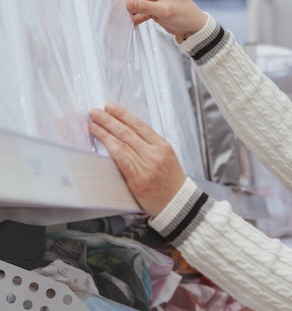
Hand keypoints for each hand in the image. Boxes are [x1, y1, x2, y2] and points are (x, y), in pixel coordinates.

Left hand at [88, 102, 186, 216]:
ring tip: (93, 123)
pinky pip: (121, 159)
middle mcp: (154, 154)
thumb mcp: (167, 157)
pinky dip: (111, 147)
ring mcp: (146, 166)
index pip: (140, 125)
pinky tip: (102, 140)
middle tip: (96, 112)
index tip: (111, 107)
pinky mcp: (137, 179)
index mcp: (162, 146)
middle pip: (128, 131)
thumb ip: (150, 145)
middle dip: (109, 119)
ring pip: (122, 143)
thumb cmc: (171, 181)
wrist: (178, 203)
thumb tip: (128, 133)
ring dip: (105, 131)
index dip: (123, 114)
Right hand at [122, 0, 207, 40]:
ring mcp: (154, 0)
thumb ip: (145, 7)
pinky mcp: (153, 11)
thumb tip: (128, 3)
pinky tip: (129, 21)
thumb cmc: (187, 14)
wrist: (194, 28)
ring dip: (128, 6)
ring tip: (119, 12)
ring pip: (135, 1)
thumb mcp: (165, 10)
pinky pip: (140, 12)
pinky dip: (134, 16)